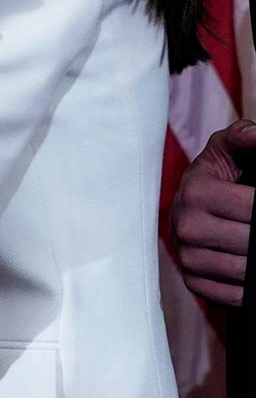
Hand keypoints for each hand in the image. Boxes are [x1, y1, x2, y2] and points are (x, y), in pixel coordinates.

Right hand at [171, 118, 255, 305]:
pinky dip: (247, 287)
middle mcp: (184, 224)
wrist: (195, 205)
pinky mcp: (191, 280)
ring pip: (242, 272)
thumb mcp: (229, 149)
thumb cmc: (221, 175)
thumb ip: (244, 136)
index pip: (252, 208)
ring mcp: (185, 255)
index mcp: (195, 191)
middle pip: (250, 243)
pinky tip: (250, 266)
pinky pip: (230, 295)